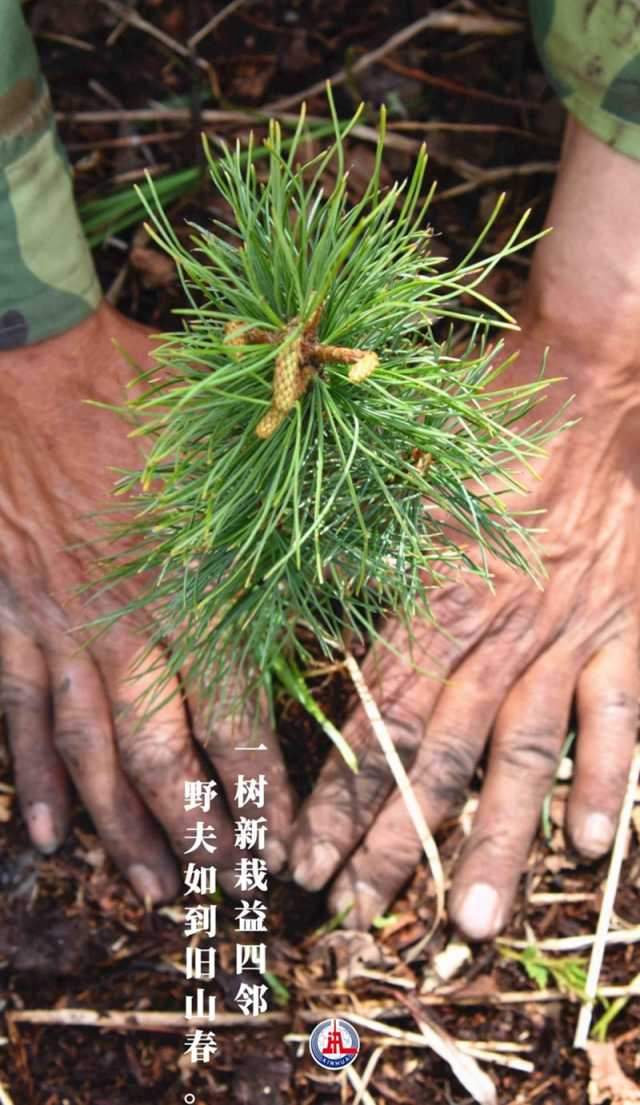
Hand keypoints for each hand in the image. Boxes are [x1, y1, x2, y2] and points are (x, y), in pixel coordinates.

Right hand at [0, 301, 293, 900]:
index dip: (256, 782)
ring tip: (156, 889)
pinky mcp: (8, 615)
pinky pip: (18, 713)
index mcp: (189, 579)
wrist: (24, 359)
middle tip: (225, 889)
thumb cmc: (135, 388)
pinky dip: (32, 776)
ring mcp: (57, 625)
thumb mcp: (228, 439)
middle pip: (161, 750)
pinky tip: (48, 834)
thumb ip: (286, 503)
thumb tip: (367, 541)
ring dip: (122, 827)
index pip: (231, 707)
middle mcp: (123, 620)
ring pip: (91, 750)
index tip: (279, 839)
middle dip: (197, 829)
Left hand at [289, 121, 639, 938]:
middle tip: (358, 914)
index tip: (306, 860)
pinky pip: (616, 715)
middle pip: (434, 759)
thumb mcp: (403, 485)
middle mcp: (492, 633)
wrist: (590, 378)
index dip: (336, 800)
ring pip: (519, 757)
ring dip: (493, 840)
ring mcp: (563, 636)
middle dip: (391, 843)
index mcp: (429, 599)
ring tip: (466, 917)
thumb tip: (314, 620)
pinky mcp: (622, 628)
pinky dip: (610, 780)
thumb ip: (366, 564)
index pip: (372, 724)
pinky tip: (592, 845)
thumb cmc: (488, 420)